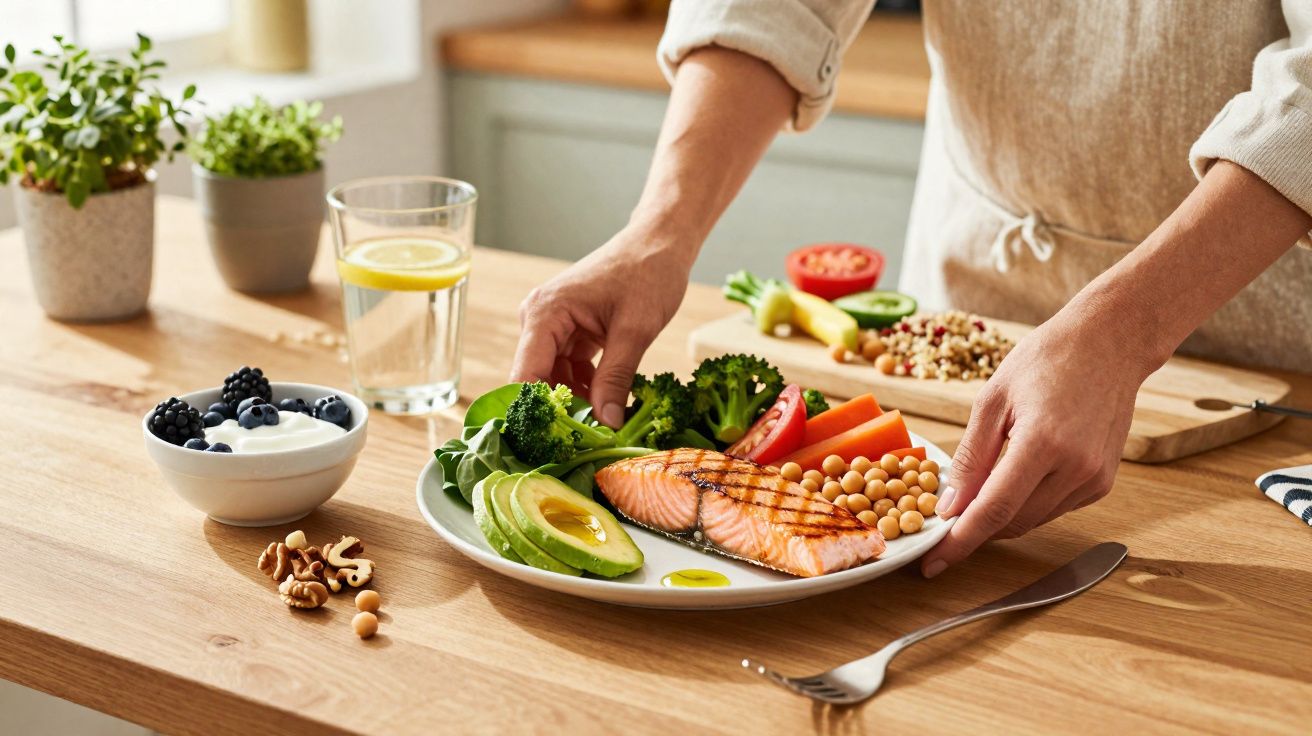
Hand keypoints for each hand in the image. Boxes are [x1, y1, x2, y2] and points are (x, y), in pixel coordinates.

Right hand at [510, 225, 693, 427]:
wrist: (660, 243)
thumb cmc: (648, 274)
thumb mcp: (636, 331)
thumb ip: (617, 378)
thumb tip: (606, 424)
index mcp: (545, 313)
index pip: (525, 376)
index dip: (537, 414)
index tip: (556, 446)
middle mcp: (538, 318)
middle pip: (536, 380)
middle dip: (559, 412)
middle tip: (587, 443)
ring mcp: (552, 325)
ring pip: (553, 379)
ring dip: (575, 403)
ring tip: (603, 427)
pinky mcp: (568, 331)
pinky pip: (568, 369)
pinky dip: (585, 388)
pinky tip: (607, 405)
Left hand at [920, 313, 1149, 577]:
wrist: (1109, 344)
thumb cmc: (1047, 359)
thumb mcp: (992, 400)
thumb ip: (971, 458)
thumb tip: (948, 507)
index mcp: (1043, 443)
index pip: (994, 510)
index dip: (960, 542)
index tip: (933, 563)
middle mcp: (1076, 468)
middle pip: (1012, 522)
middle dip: (974, 528)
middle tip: (942, 522)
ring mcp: (1094, 478)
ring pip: (1032, 521)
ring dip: (1000, 517)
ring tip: (976, 490)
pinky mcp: (1102, 483)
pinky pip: (1053, 508)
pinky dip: (1026, 504)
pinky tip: (1015, 477)